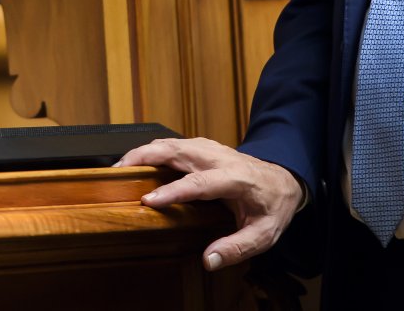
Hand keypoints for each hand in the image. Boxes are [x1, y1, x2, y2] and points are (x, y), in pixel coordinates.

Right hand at [117, 136, 302, 270]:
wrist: (284, 178)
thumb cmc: (273, 206)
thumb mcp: (264, 234)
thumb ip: (237, 247)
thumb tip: (208, 260)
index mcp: (236, 178)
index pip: (199, 183)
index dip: (172, 191)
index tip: (149, 201)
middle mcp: (220, 158)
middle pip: (178, 151)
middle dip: (146, 157)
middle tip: (119, 172)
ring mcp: (210, 149)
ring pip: (172, 143)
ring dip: (144, 151)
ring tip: (120, 167)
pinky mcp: (202, 147)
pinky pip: (173, 144)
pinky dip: (152, 150)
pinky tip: (137, 162)